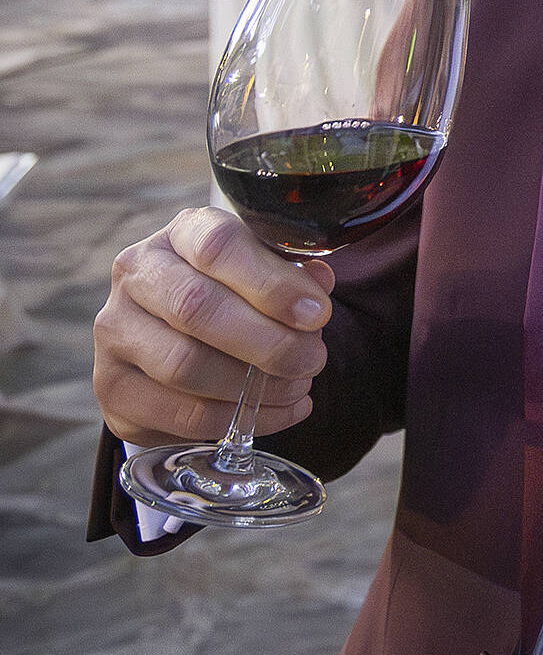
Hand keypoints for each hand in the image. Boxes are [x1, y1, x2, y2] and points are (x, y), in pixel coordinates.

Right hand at [93, 208, 332, 446]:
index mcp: (182, 234)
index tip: (318, 314)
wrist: (175, 335)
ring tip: (296, 387)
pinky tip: (272, 413)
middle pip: (197, 308)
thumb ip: (292, 273)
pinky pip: (176, 413)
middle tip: (312, 360)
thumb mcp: (264, 269)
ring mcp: (115, 331)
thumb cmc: (234, 291)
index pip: (219, 246)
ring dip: (251, 386)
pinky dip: (232, 420)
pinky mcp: (112, 387)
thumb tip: (317, 287)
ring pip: (184, 365)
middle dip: (268, 342)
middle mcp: (137, 275)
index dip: (272, 283)